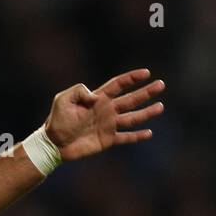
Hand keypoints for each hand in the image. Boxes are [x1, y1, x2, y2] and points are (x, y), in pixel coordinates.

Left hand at [44, 68, 164, 160]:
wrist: (54, 143)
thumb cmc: (57, 119)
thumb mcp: (63, 99)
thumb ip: (79, 91)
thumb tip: (96, 97)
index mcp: (98, 98)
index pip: (118, 85)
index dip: (132, 78)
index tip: (146, 72)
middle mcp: (107, 110)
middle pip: (131, 99)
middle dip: (146, 92)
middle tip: (161, 85)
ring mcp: (108, 125)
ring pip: (133, 117)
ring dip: (147, 112)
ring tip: (160, 107)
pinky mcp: (108, 140)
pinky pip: (126, 137)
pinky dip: (137, 136)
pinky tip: (149, 133)